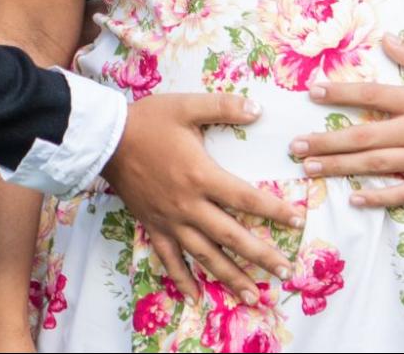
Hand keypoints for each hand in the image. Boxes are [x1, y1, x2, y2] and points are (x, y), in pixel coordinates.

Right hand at [102, 92, 301, 304]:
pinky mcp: (153, 227)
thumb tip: (257, 109)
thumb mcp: (186, 105)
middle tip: (285, 272)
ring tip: (253, 296)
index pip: (246, 198)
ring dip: (230, 277)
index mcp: (201, 176)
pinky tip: (196, 297)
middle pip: (231, 236)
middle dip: (260, 256)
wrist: (106, 139)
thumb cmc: (148, 121)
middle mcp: (189, 205)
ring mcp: (170, 220)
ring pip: (205, 255)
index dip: (274, 210)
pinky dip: (183, 279)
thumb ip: (223, 106)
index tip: (298, 221)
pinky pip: (170, 259)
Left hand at [292, 34, 403, 208]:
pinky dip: (378, 198)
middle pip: (362, 135)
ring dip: (339, 167)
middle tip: (295, 147)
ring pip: (374, 164)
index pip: (370, 95)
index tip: (312, 94)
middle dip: (325, 141)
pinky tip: (354, 200)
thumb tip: (386, 38)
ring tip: (309, 169)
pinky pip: (402, 192)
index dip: (339, 94)